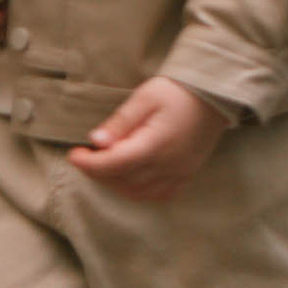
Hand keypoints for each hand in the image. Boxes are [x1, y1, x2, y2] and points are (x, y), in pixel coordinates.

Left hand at [67, 74, 230, 197]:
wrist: (213, 95)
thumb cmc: (177, 92)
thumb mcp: (144, 97)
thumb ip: (121, 123)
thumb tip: (97, 141)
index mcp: (156, 144)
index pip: (115, 164)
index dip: (89, 164)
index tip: (74, 154)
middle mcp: (169, 164)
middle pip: (124, 181)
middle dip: (98, 172)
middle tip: (86, 157)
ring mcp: (180, 173)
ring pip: (139, 193)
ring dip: (116, 183)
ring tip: (105, 164)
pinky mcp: (187, 175)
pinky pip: (159, 195)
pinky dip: (138, 191)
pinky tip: (129, 176)